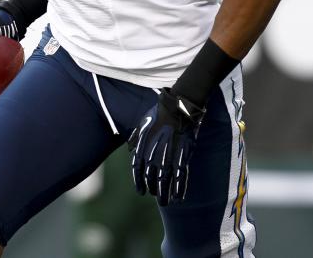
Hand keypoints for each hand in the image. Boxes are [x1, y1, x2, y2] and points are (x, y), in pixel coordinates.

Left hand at [128, 88, 204, 205]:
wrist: (176, 109)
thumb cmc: (158, 115)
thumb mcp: (141, 125)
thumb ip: (135, 138)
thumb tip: (131, 148)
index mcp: (141, 148)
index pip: (137, 171)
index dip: (139, 183)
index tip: (140, 192)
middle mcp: (152, 156)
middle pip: (151, 179)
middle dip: (153, 189)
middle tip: (156, 196)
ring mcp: (167, 158)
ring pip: (165, 183)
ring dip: (165, 195)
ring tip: (166, 202)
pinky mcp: (181, 158)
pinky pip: (180, 179)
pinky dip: (179, 190)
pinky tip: (179, 198)